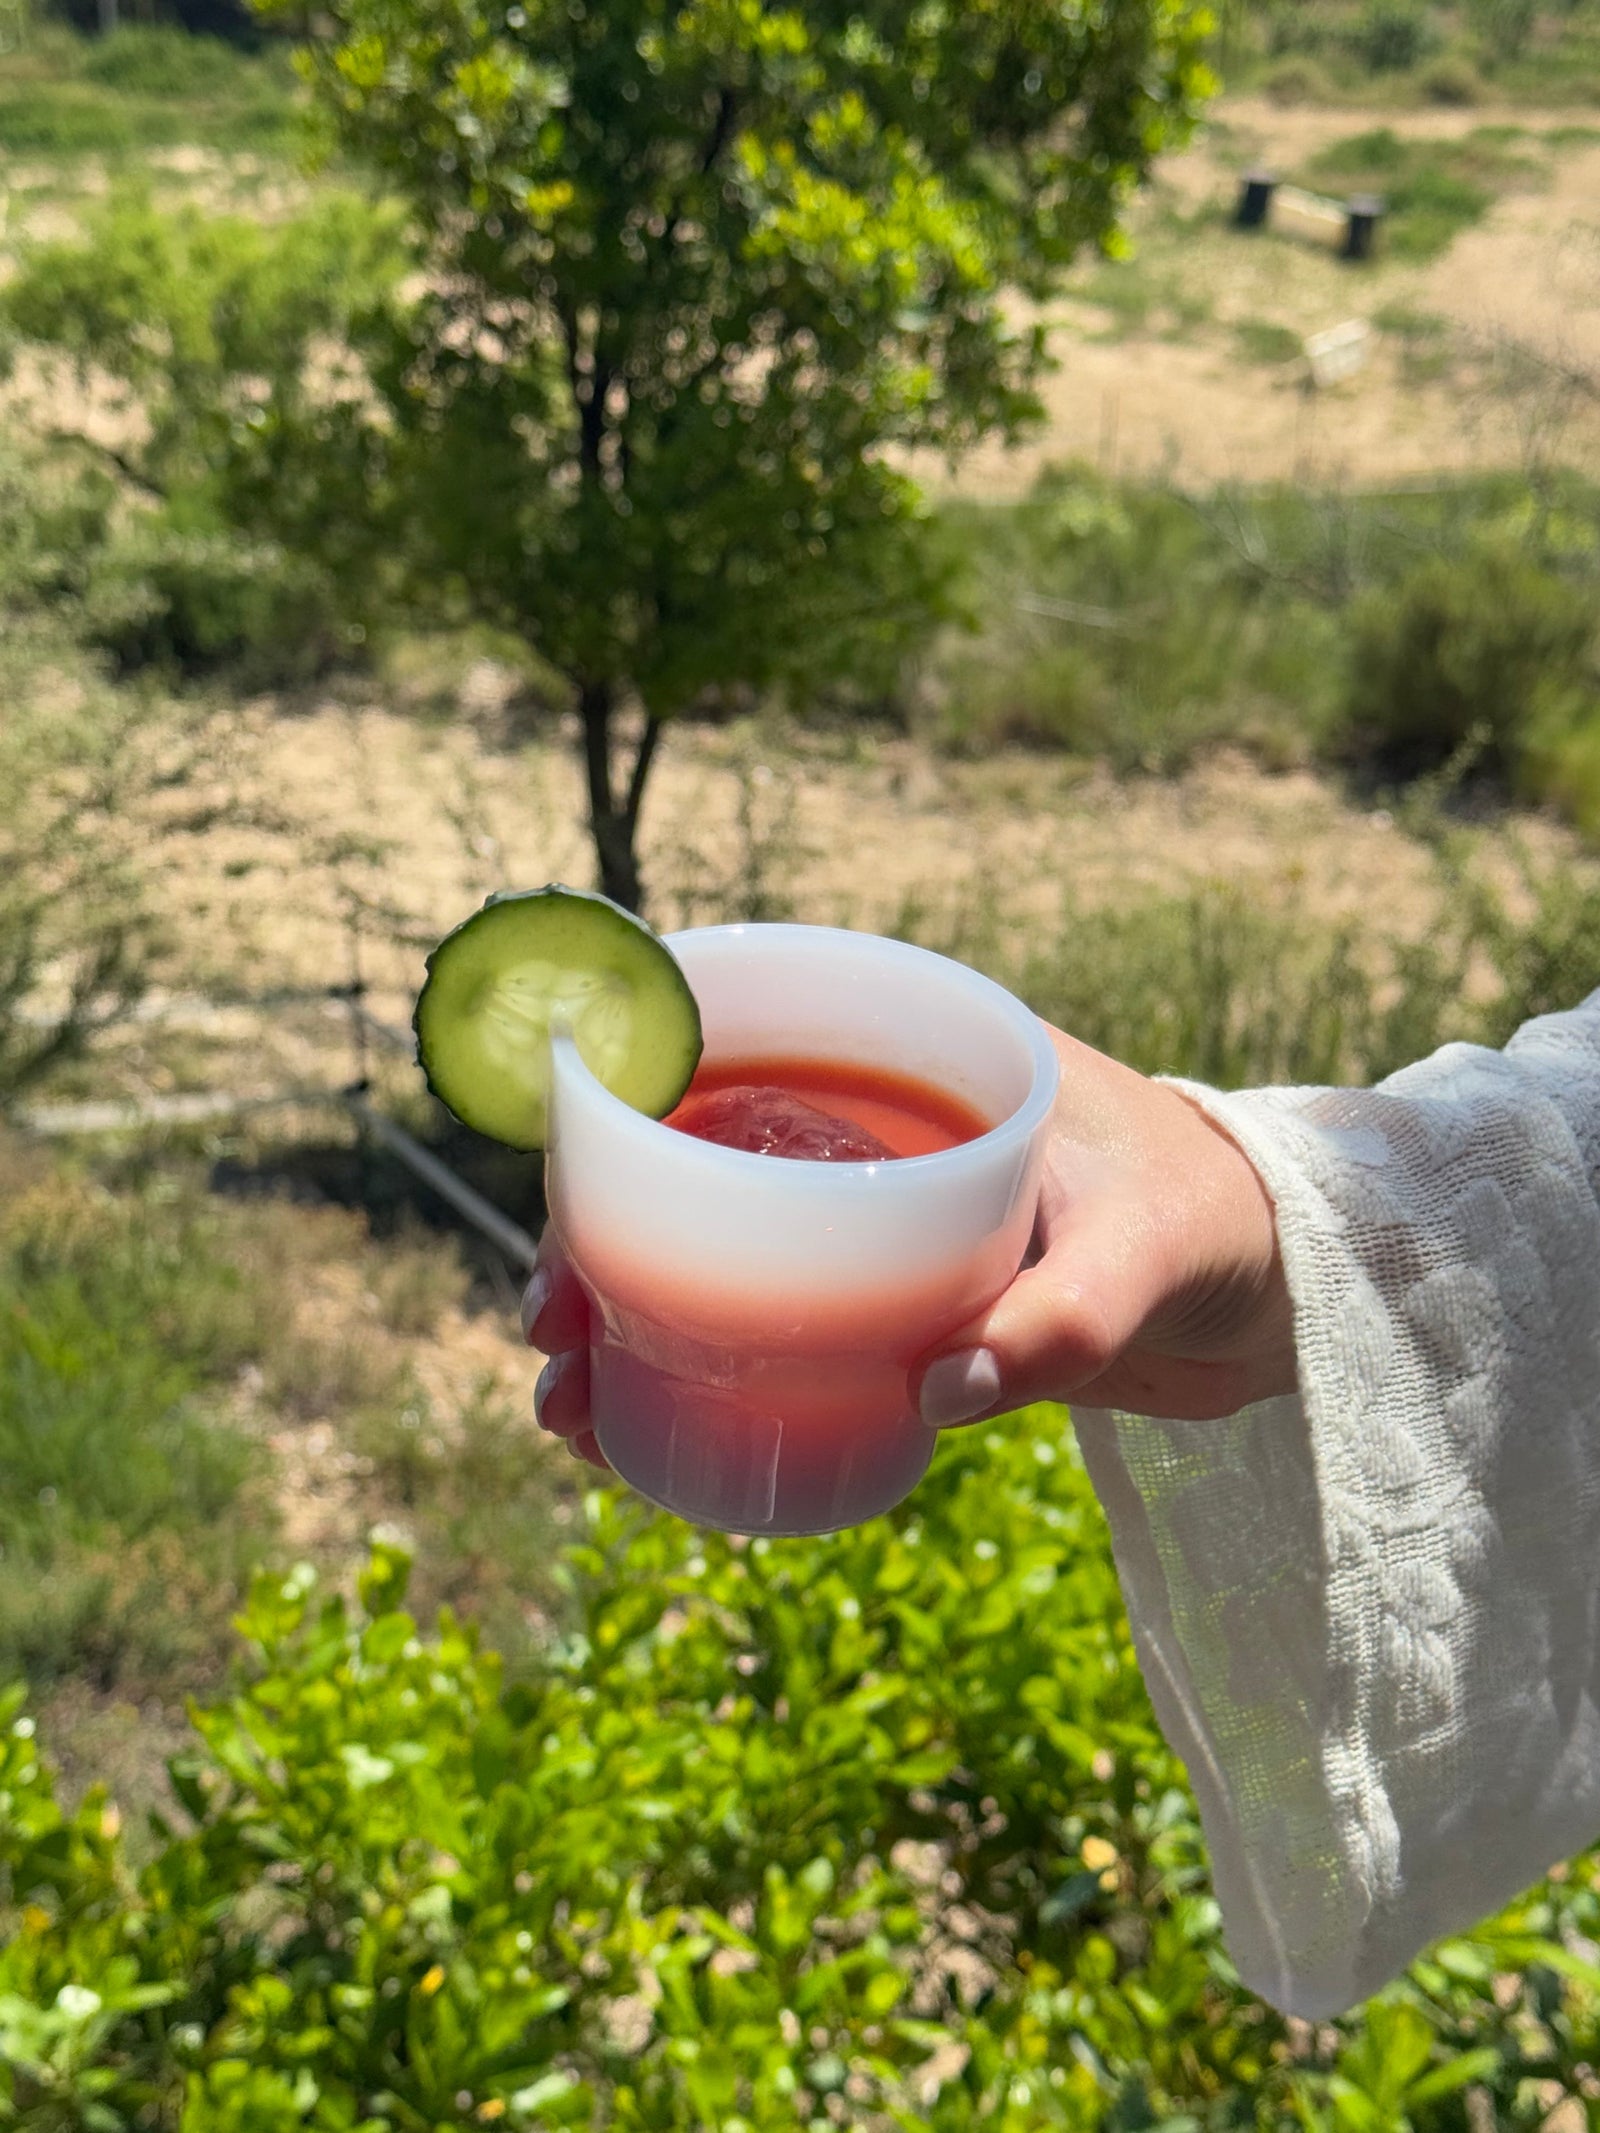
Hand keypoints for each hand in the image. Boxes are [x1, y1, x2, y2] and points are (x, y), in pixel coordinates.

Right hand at [519, 1023, 1296, 1461]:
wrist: (1287, 1289)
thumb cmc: (1226, 1225)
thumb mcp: (1152, 1254)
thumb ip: (1063, 1318)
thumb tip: (936, 1394)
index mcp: (915, 1053)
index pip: (727, 1046)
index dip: (622, 1115)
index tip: (569, 1212)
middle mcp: (873, 1122)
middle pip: (691, 1163)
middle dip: (599, 1246)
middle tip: (550, 1343)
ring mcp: (876, 1218)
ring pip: (715, 1253)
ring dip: (631, 1320)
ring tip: (574, 1412)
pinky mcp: (897, 1300)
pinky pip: (772, 1325)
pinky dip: (706, 1369)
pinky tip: (649, 1431)